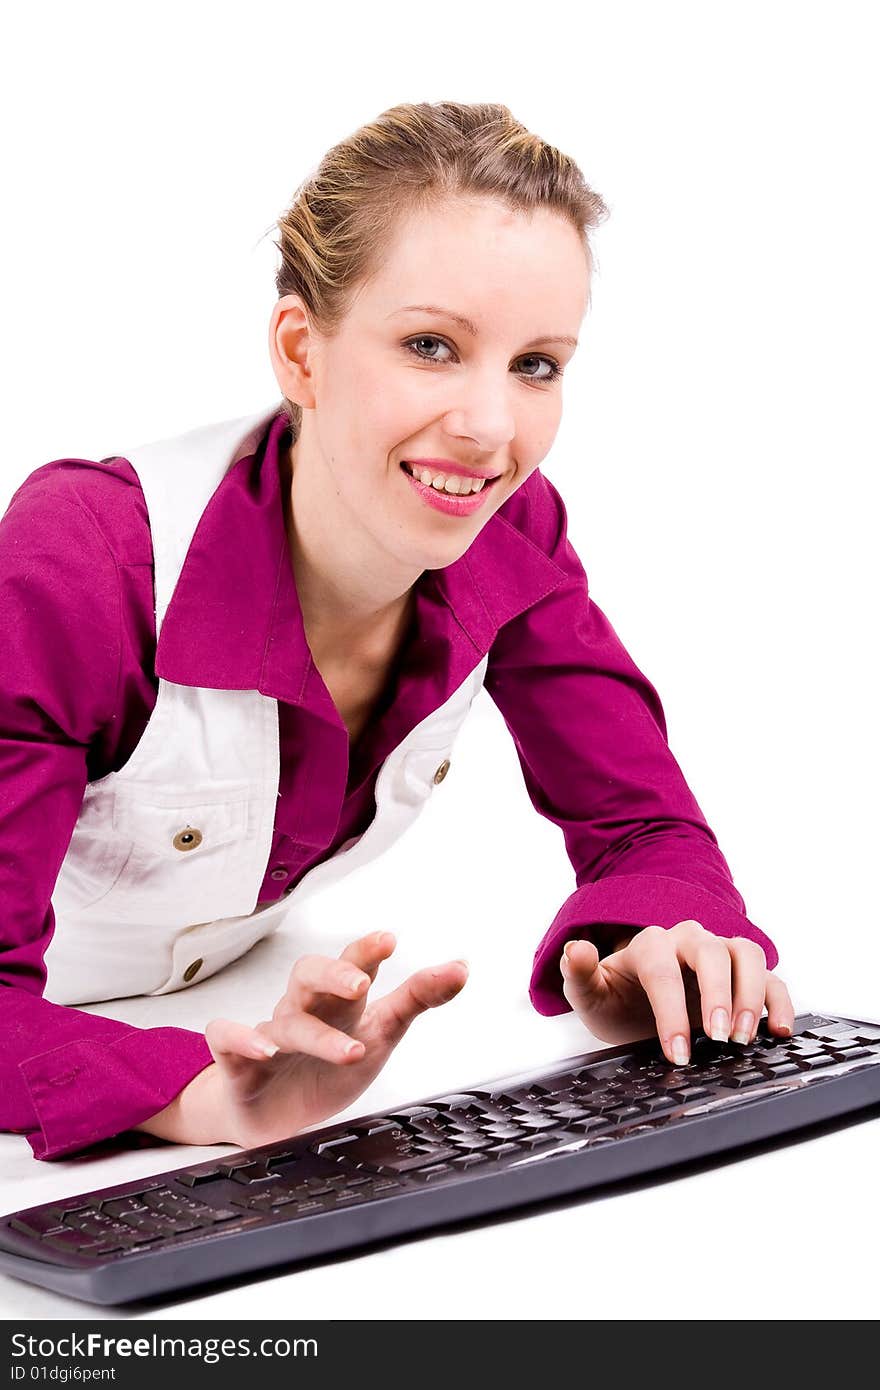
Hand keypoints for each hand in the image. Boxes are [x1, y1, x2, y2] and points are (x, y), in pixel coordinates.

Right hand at [202, 930, 467, 1147]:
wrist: (276, 1118)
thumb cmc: (329, 1066)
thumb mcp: (381, 1033)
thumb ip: (417, 999)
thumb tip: (461, 967)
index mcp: (339, 1001)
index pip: (353, 964)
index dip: (367, 950)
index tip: (389, 940)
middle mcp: (304, 1009)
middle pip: (310, 975)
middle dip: (334, 974)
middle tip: (361, 983)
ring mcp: (272, 1033)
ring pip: (287, 1020)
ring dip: (318, 1035)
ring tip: (349, 1051)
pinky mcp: (240, 1063)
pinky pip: (228, 1039)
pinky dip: (241, 1039)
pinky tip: (263, 1048)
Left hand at [559, 918, 795, 1065]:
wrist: (636, 1006)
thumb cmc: (615, 1000)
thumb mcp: (590, 995)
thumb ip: (579, 973)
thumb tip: (575, 950)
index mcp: (649, 945)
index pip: (663, 970)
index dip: (672, 1011)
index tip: (678, 1053)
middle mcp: (687, 941)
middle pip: (711, 952)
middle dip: (718, 995)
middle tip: (720, 1039)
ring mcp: (719, 955)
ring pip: (746, 954)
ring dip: (751, 994)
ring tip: (745, 1038)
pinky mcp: (744, 976)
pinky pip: (771, 977)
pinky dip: (780, 1000)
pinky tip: (779, 1029)